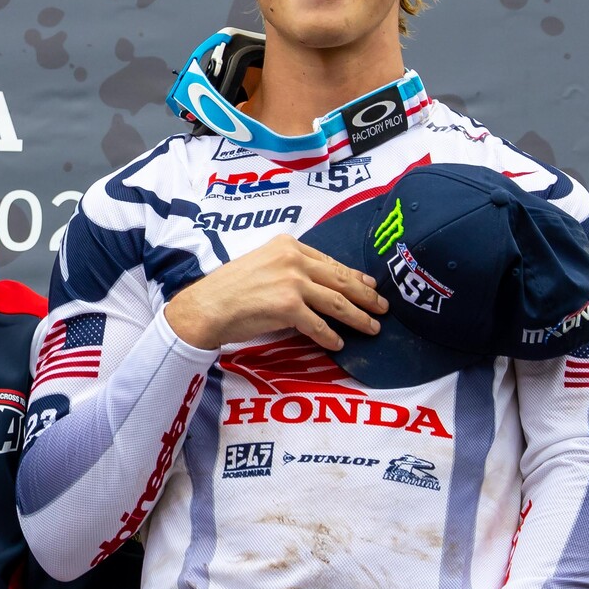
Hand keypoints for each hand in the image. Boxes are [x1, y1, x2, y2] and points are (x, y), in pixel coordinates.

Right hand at [161, 234, 385, 352]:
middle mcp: (293, 259)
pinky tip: (338, 344)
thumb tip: (316, 284)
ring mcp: (292, 282)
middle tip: (382, 307)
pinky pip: (319, 325)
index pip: (329, 262)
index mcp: (287, 244)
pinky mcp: (289, 306)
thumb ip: (287, 267)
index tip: (368, 285)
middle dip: (365, 296)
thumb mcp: (260, 263)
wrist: (206, 307)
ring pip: (336, 302)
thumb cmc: (227, 288)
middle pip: (340, 280)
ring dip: (358, 317)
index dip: (353, 275)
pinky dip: (330, 336)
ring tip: (371, 328)